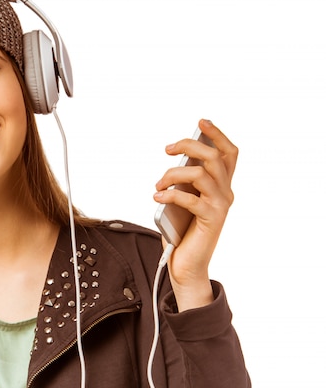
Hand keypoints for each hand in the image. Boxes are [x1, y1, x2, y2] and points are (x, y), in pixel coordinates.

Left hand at [153, 119, 237, 310]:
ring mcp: (220, 206)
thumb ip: (184, 182)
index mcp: (222, 186)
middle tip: (168, 150)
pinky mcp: (210, 219)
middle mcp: (226, 193)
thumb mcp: (182, 200)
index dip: (218, 134)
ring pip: (200, 174)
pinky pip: (189, 197)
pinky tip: (157, 197)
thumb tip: (175, 163)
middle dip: (189, 146)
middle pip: (214, 157)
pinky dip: (169, 194)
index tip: (200, 122)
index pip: (229, 153)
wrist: (185, 265)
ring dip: (173, 174)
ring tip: (158, 185)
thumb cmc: (181, 232)